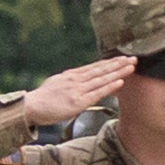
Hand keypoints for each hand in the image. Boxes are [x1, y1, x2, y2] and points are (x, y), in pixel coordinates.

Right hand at [10, 56, 139, 129]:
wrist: (31, 106)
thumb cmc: (42, 99)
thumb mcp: (56, 84)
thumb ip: (69, 82)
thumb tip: (78, 81)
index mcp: (71, 75)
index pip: (94, 67)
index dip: (109, 62)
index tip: (121, 57)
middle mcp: (76, 79)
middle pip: (101, 69)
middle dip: (118, 64)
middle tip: (133, 57)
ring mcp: (78, 89)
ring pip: (102, 78)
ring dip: (118, 72)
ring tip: (131, 66)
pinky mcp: (78, 101)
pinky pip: (97, 92)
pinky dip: (110, 86)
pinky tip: (120, 81)